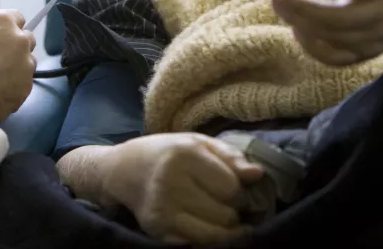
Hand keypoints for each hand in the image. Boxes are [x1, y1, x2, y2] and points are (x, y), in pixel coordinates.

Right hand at [0, 10, 35, 122]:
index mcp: (0, 22)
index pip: (16, 17)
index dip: (7, 29)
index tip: (0, 38)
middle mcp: (18, 39)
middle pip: (26, 39)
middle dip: (16, 47)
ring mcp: (25, 64)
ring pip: (28, 62)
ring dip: (18, 67)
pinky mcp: (27, 87)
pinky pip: (24, 83)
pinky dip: (15, 86)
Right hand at [103, 133, 264, 243]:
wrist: (123, 170)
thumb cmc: (167, 152)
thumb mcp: (197, 142)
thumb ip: (230, 156)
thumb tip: (258, 175)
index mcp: (184, 155)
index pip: (231, 187)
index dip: (240, 191)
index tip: (236, 189)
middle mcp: (171, 183)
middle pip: (225, 214)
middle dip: (234, 213)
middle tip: (228, 205)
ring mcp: (163, 210)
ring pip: (214, 235)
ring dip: (226, 231)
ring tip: (223, 219)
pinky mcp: (157, 230)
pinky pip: (197, 244)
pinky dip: (208, 239)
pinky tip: (205, 226)